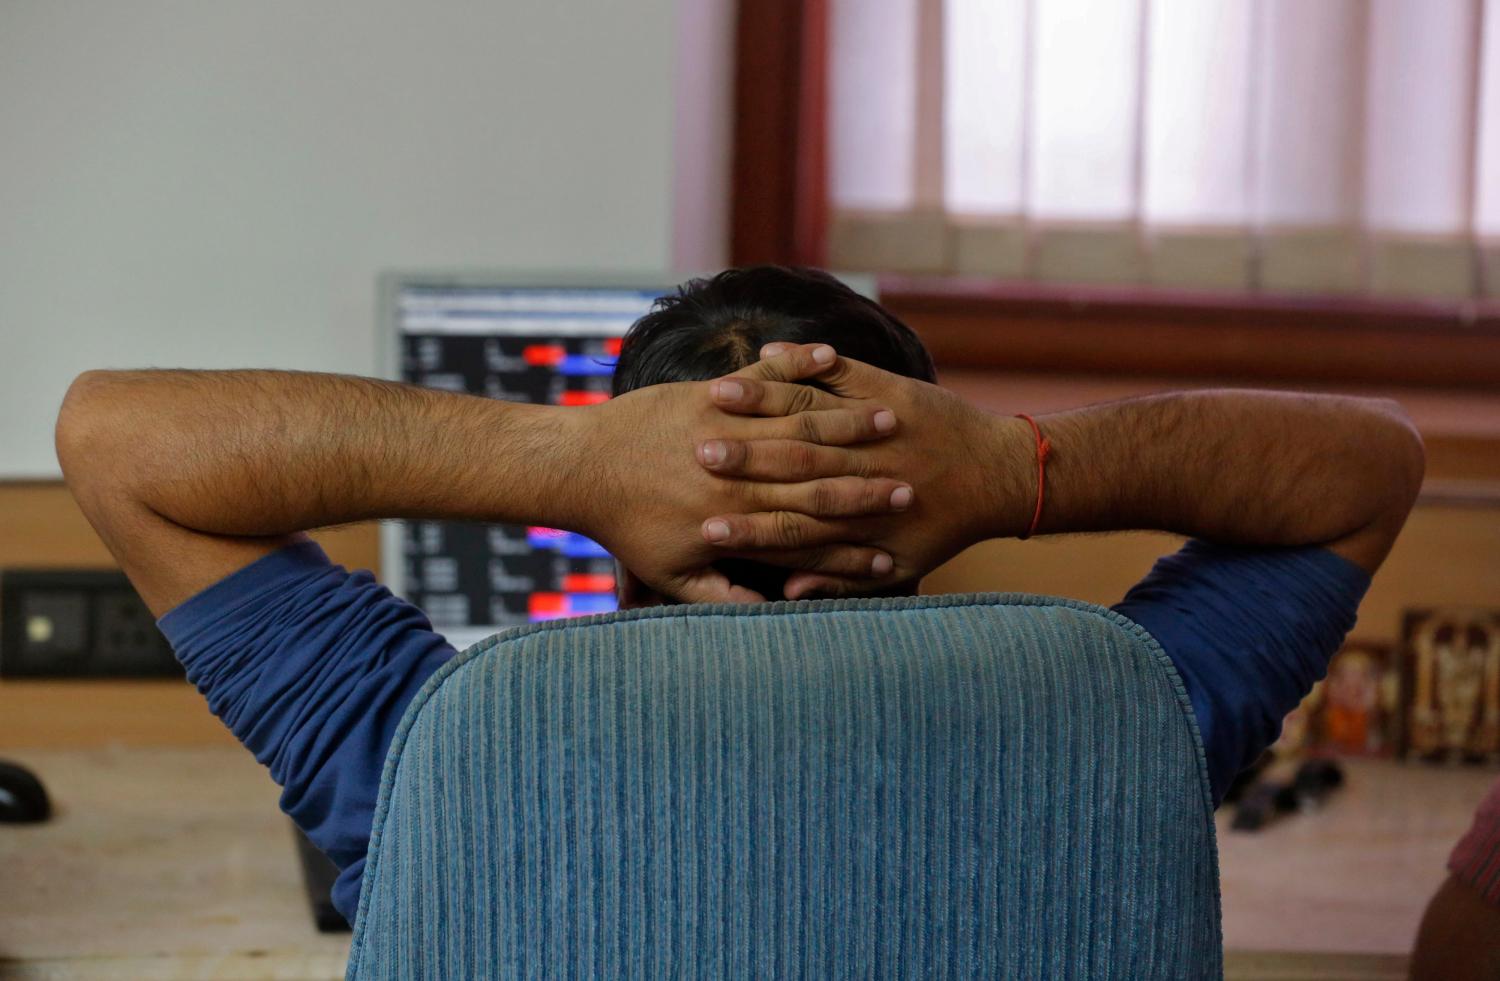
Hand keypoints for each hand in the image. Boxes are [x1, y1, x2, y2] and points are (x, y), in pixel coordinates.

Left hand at [574, 344, 916, 602]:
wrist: (581, 468)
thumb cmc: (626, 526)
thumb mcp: (673, 575)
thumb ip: (725, 596)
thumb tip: (775, 613)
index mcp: (738, 518)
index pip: (811, 530)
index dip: (857, 536)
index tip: (895, 543)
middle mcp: (740, 474)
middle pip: (819, 476)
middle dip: (870, 481)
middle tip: (914, 481)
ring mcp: (727, 428)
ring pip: (800, 424)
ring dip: (849, 423)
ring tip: (892, 419)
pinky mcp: (711, 395)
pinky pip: (765, 377)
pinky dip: (799, 365)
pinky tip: (832, 357)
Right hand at [695, 344, 1029, 598]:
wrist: (1001, 475)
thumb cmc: (945, 524)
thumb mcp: (901, 564)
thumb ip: (841, 580)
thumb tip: (789, 596)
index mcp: (857, 516)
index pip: (789, 525)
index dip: (744, 527)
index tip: (703, 525)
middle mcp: (861, 468)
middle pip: (787, 462)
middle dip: (739, 457)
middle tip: (695, 453)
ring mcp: (873, 424)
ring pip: (807, 412)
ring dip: (760, 401)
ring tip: (716, 396)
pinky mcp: (887, 389)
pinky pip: (840, 370)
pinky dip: (802, 361)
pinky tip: (765, 351)